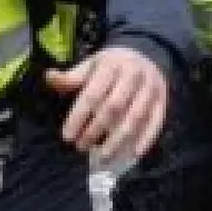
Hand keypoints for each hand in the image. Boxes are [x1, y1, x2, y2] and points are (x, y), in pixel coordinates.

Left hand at [45, 47, 167, 162]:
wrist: (147, 52)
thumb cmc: (112, 65)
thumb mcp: (91, 65)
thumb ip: (71, 77)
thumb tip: (48, 77)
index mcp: (111, 65)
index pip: (93, 93)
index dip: (79, 116)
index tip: (67, 136)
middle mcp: (133, 75)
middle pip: (114, 107)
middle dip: (96, 130)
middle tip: (81, 148)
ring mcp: (151, 87)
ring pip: (136, 117)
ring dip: (119, 140)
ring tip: (103, 158)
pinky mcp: (163, 99)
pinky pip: (156, 121)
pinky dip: (146, 139)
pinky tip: (133, 154)